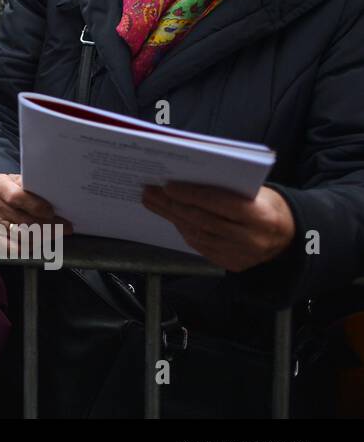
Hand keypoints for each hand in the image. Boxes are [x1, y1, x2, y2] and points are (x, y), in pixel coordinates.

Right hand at [0, 173, 70, 256]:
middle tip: (65, 227)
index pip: (16, 197)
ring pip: (21, 236)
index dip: (36, 206)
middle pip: (22, 220)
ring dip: (42, 237)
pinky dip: (29, 248)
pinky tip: (40, 244)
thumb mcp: (17, 180)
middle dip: (48, 225)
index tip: (51, 212)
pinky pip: (12, 248)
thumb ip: (32, 187)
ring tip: (56, 234)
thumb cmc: (10, 188)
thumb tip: (56, 197)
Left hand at [142, 182, 295, 271]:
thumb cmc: (268, 205)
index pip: (221, 204)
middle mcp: (252, 240)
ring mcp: (242, 256)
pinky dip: (185, 230)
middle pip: (204, 221)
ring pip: (198, 235)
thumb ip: (229, 187)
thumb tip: (188, 177)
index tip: (168, 185)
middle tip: (150, 191)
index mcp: (262, 217)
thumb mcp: (259, 191)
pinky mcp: (232, 265)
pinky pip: (202, 246)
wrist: (290, 236)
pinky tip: (172, 217)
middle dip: (173, 205)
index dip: (192, 194)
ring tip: (154, 202)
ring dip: (172, 217)